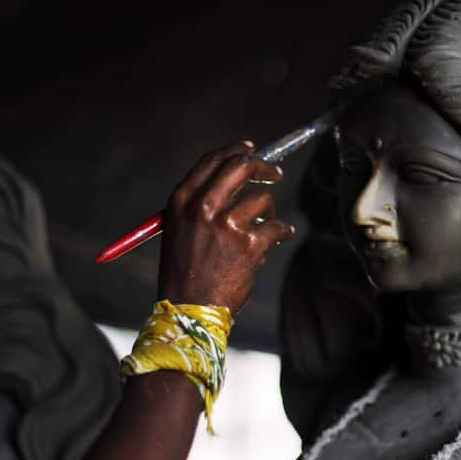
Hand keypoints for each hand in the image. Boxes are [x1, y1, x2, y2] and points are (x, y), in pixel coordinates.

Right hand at [158, 141, 293, 312]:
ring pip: (263, 199)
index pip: (213, 161)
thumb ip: (201, 203)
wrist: (190, 308)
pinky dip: (281, 232)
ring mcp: (227, 223)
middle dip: (263, 167)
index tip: (251, 151)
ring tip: (266, 227)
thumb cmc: (185, 271)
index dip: (235, 152)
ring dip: (269, 212)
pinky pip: (276, 226)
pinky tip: (279, 237)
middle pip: (240, 167)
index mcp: (182, 200)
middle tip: (275, 174)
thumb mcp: (179, 229)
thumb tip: (233, 182)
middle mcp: (203, 206)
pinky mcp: (249, 242)